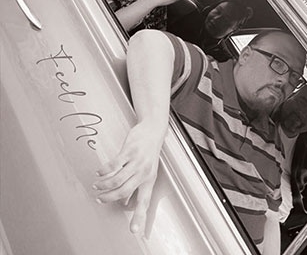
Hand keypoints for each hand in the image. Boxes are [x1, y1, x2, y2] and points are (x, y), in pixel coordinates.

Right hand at [93, 121, 164, 235]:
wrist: (153, 130)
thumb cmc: (149, 151)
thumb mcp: (147, 171)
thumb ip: (136, 187)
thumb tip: (124, 203)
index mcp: (149, 180)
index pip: (144, 202)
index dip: (139, 217)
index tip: (134, 231)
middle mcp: (144, 172)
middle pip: (124, 191)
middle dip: (109, 198)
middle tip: (99, 199)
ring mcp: (137, 161)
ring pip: (117, 179)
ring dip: (104, 185)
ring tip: (97, 185)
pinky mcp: (129, 151)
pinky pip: (114, 164)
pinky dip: (104, 170)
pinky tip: (99, 172)